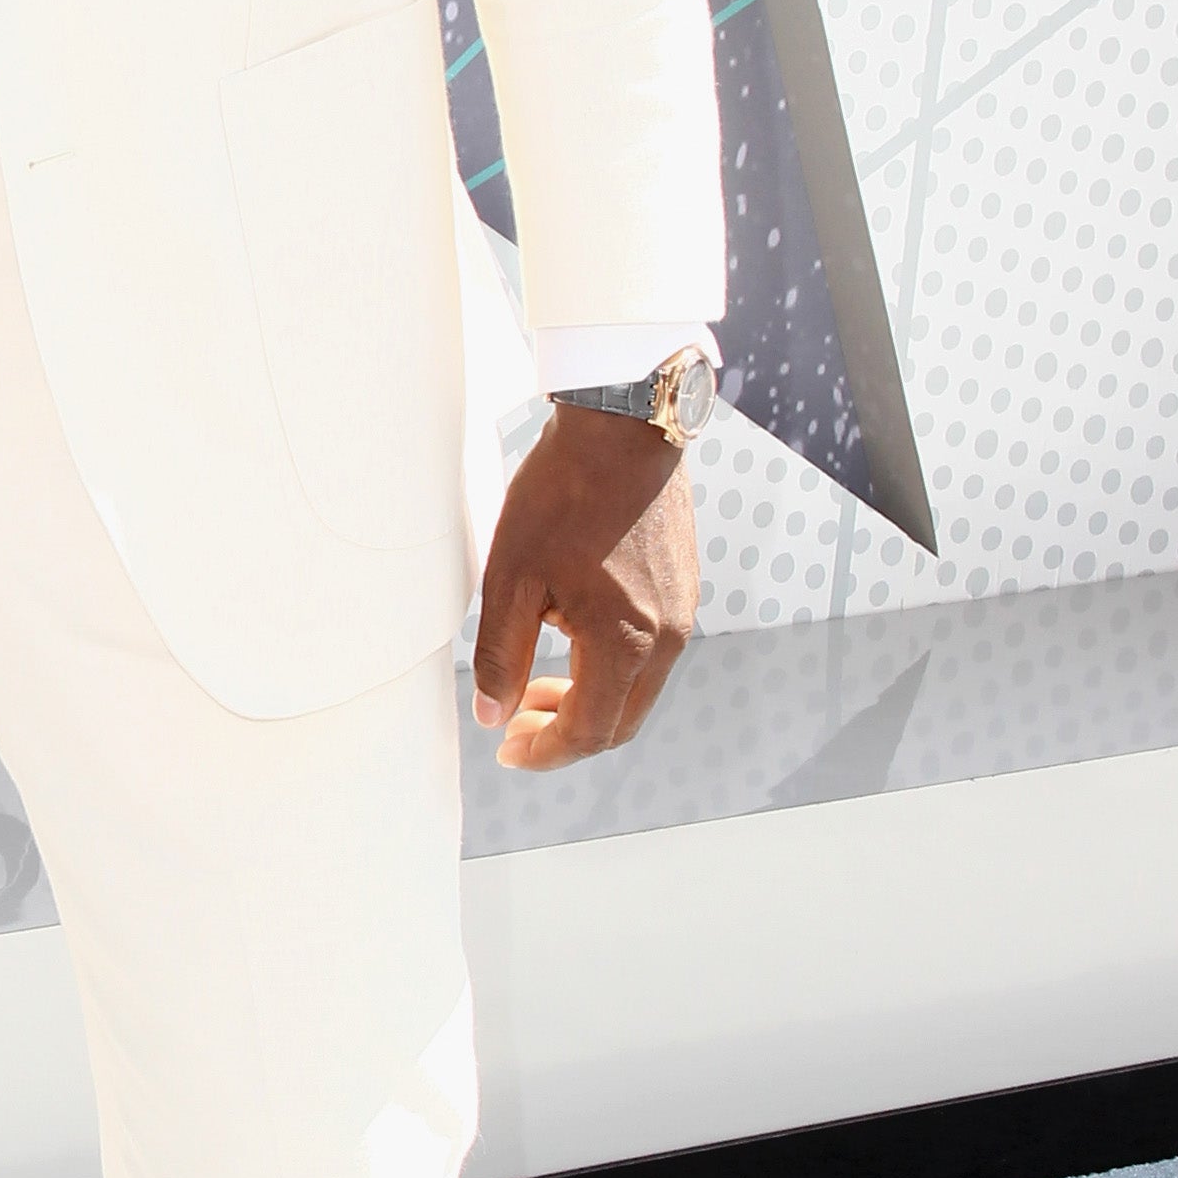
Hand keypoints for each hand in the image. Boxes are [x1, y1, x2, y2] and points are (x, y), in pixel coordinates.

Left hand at [471, 405, 697, 770]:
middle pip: (621, 723)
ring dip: (587, 700)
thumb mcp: (512, 576)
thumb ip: (502, 654)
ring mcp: (683, 613)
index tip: (507, 750)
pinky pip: (649, 654)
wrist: (623, 424)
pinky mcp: (684, 590)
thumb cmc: (563, 493)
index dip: (545, 753)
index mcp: (626, 643)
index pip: (590, 733)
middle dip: (566, 734)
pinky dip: (609, 668)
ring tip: (536, 681)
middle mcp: (667, 638)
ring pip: (636, 690)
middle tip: (516, 722)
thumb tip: (493, 715)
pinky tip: (569, 639)